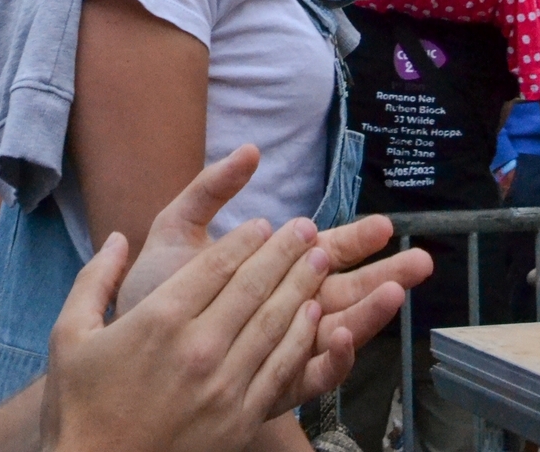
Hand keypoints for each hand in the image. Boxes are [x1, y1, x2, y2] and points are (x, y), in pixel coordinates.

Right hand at [41, 224, 335, 451]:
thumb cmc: (78, 409)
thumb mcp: (68, 334)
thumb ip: (95, 278)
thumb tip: (118, 237)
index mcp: (159, 320)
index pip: (217, 265)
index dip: (246, 239)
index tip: (264, 222)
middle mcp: (197, 347)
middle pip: (253, 286)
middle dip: (284, 252)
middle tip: (305, 229)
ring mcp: (222, 386)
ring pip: (274, 322)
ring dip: (301, 285)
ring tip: (320, 258)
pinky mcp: (238, 420)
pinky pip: (279, 368)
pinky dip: (300, 336)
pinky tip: (314, 315)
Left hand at [115, 146, 431, 407]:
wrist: (119, 354)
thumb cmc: (148, 295)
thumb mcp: (176, 229)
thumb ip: (211, 188)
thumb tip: (250, 150)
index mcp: (268, 275)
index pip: (323, 253)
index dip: (356, 239)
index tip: (385, 225)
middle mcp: (281, 313)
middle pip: (343, 293)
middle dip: (384, 276)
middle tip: (420, 262)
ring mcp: (278, 352)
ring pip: (336, 332)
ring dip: (368, 315)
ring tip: (395, 293)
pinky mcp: (266, 389)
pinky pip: (308, 378)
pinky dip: (330, 361)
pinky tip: (339, 336)